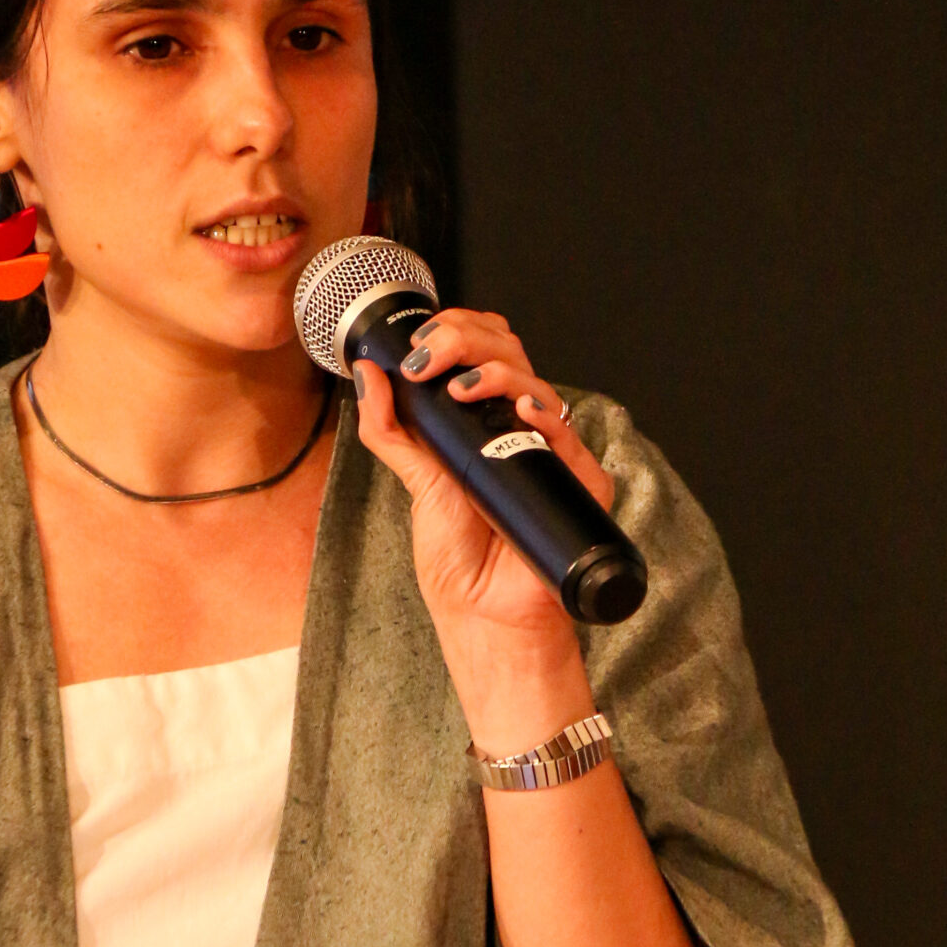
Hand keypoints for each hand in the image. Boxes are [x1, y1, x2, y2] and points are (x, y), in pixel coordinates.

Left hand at [352, 310, 614, 737]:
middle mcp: (519, 429)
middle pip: (510, 354)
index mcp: (482, 422)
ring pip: (535, 382)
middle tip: (431, 356)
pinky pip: (568, 433)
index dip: (457, 332)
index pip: (483, 352)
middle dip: (468, 340)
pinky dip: (543, 412)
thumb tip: (368, 373)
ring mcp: (550, 451)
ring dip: (496, 370)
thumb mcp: (414, 481)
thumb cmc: (458, 558)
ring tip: (461, 387)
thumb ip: (390, 428)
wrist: (485, 614)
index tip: (420, 344)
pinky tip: (519, 408)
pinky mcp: (578, 481)